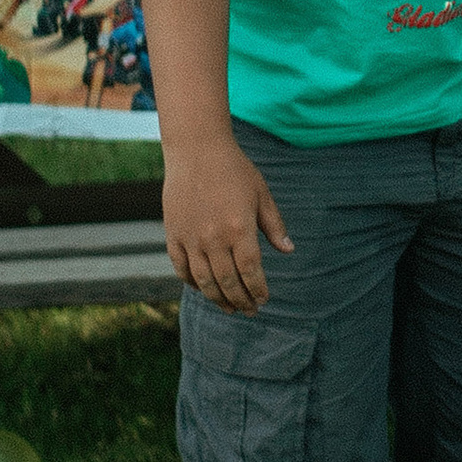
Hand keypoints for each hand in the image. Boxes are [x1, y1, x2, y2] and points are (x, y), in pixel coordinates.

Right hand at [162, 136, 291, 315]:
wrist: (197, 150)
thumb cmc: (235, 170)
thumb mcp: (262, 195)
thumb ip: (274, 225)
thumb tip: (288, 250)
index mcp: (240, 228)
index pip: (251, 271)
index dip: (258, 290)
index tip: (264, 300)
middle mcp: (214, 238)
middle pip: (227, 282)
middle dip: (240, 301)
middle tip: (249, 311)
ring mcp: (190, 238)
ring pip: (203, 281)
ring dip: (217, 299)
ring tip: (229, 308)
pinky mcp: (172, 234)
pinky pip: (181, 267)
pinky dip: (191, 282)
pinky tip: (202, 288)